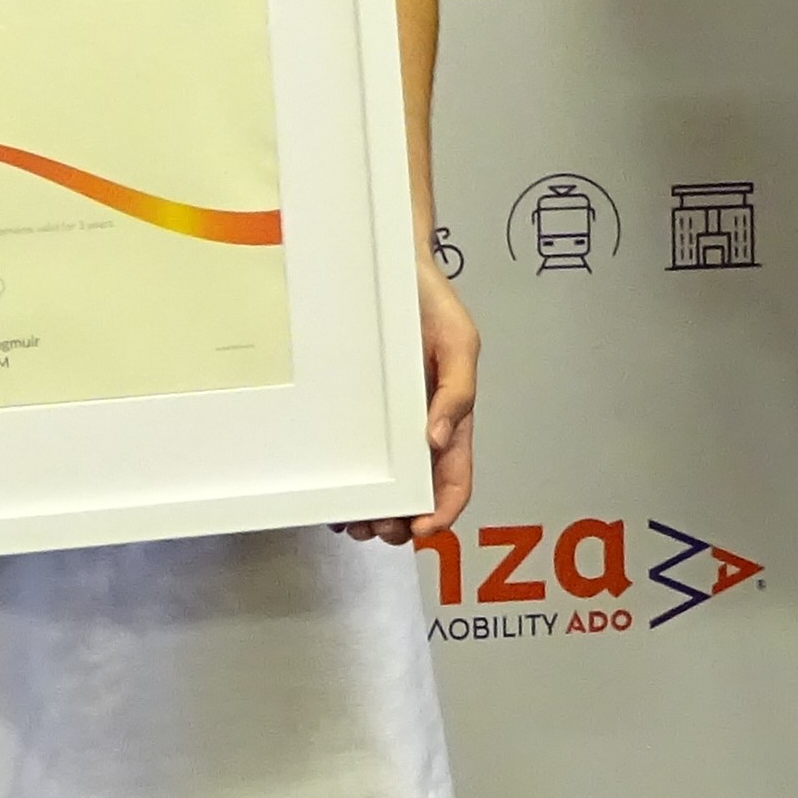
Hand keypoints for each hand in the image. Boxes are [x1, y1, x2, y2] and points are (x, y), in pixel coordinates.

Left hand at [346, 253, 480, 543]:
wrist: (393, 268)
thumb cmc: (433, 304)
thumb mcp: (460, 342)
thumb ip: (458, 391)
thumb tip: (438, 441)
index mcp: (453, 419)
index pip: (456, 480)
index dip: (443, 511)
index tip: (422, 528)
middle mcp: (421, 430)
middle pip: (418, 494)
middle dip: (401, 522)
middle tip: (377, 529)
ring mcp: (390, 425)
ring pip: (386, 485)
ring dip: (372, 514)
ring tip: (352, 523)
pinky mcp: (361, 415)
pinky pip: (358, 458)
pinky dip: (349, 486)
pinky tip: (336, 497)